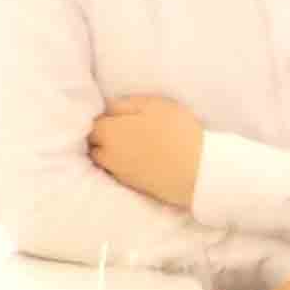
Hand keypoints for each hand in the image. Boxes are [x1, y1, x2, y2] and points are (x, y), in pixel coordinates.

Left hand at [88, 94, 206, 209]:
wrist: (197, 170)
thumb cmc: (177, 131)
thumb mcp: (154, 104)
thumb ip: (126, 103)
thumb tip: (108, 107)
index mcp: (109, 131)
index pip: (92, 123)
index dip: (103, 117)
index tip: (114, 115)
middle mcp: (107, 154)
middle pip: (93, 143)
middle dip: (101, 135)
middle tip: (120, 128)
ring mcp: (118, 172)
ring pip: (103, 159)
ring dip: (108, 151)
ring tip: (127, 144)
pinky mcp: (131, 185)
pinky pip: (117, 171)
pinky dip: (121, 164)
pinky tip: (138, 158)